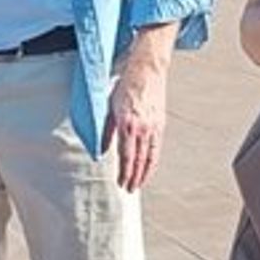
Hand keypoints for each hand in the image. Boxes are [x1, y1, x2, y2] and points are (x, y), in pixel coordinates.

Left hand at [103, 55, 167, 193]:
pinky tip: (149, 166)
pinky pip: (157, 147)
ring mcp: (154, 126)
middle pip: (140, 160)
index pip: (127, 156)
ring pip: (151, 156)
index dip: (124, 173)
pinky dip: (152, 160)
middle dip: (135, 178)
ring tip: (140, 183)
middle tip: (130, 190)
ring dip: (145, 173)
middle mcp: (143, 128)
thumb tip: (100, 150)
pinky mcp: (160, 123)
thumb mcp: (109, 106)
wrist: (147, 69)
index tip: (121, 183)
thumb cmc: (125, 84)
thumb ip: (105, 130)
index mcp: (128, 124)